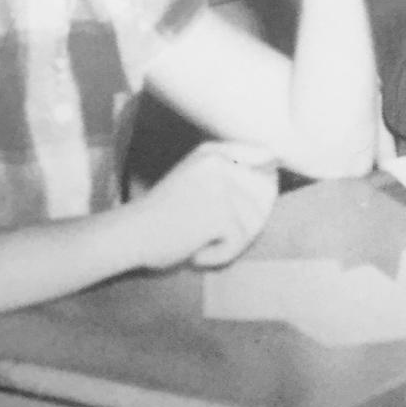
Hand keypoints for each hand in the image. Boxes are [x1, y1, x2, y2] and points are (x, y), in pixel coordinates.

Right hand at [134, 141, 277, 269]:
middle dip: (244, 223)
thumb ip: (230, 174)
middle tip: (207, 229)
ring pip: (253, 224)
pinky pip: (239, 243)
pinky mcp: (221, 213)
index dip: (265, 181)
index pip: (264, 158)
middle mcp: (219, 162)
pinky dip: (219, 255)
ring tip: (197, 238)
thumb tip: (275, 171)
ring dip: (229, 242)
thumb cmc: (161, 215)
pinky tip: (195, 249)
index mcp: (212, 151)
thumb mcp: (195, 181)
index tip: (241, 202)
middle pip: (264, 197)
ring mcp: (221, 187)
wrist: (130, 234)